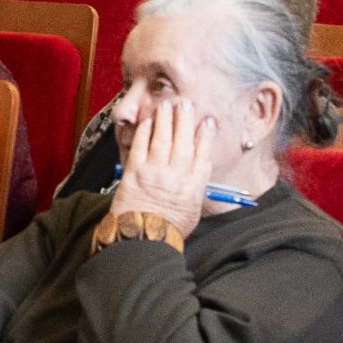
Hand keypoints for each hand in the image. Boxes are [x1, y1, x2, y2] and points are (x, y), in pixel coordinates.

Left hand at [108, 97, 212, 235]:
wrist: (141, 239)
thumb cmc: (167, 229)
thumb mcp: (192, 211)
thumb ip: (195, 189)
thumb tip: (197, 173)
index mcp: (193, 186)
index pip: (203, 154)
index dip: (206, 136)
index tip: (208, 122)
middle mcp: (176, 175)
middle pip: (183, 140)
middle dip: (185, 119)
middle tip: (185, 103)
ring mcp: (155, 172)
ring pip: (162, 138)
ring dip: (165, 119)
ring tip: (167, 105)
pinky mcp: (135, 172)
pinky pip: (140, 146)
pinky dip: (145, 131)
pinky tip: (148, 121)